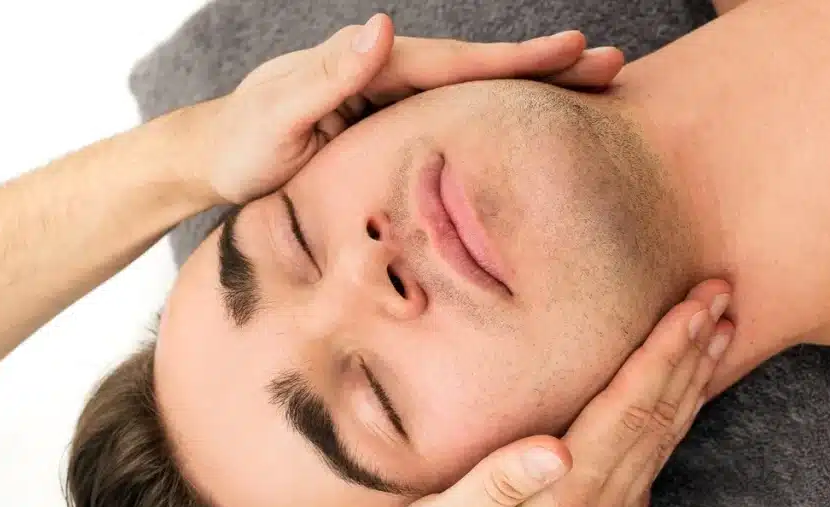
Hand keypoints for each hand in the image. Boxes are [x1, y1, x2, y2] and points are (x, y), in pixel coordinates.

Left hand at [201, 14, 624, 203]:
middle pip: (479, 68)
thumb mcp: (278, 114)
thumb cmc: (243, 144)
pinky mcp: (389, 122)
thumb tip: (385, 27)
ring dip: (534, 88)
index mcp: (372, 67)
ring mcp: (391, 96)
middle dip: (546, 66)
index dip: (517, 60)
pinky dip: (498, 112)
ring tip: (590, 87)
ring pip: (475, 90)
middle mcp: (388, 72)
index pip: (457, 62)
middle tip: (612, 65)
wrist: (217, 156)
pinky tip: (526, 122)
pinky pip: (456, 115)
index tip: (575, 49)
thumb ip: (327, 75)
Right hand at [358, 281, 733, 506]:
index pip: (627, 409)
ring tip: (717, 340)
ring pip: (662, 443)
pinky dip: (673, 426)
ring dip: (692, 385)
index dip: (664, 352)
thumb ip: (494, 487)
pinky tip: (677, 411)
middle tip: (722, 298)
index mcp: (562, 498)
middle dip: (693, 353)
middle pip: (658, 418)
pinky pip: (651, 468)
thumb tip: (553, 446)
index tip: (696, 305)